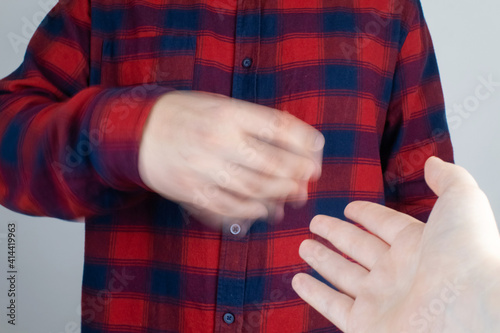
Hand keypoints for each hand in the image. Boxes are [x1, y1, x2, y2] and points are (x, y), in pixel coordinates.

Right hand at [138, 90, 323, 231]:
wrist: (139, 133)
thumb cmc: (186, 115)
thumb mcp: (219, 104)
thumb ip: (251, 121)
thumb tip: (291, 143)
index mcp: (227, 114)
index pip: (277, 127)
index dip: (303, 140)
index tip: (316, 148)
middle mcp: (218, 141)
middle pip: (271, 164)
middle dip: (298, 174)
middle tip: (310, 178)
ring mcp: (204, 169)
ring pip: (254, 189)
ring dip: (280, 195)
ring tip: (293, 196)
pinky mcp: (193, 191)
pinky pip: (229, 207)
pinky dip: (252, 211)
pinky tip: (264, 209)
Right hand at [292, 157, 499, 331]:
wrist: (470, 314)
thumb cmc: (469, 259)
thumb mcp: (462, 204)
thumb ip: (448, 180)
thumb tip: (433, 163)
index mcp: (418, 245)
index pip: (384, 225)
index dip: (366, 214)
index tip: (349, 207)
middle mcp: (397, 272)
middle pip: (358, 247)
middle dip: (336, 233)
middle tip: (316, 223)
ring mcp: (381, 300)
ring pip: (343, 275)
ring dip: (322, 260)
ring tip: (303, 246)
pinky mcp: (365, 324)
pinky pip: (333, 306)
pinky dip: (314, 294)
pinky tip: (300, 280)